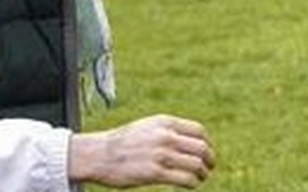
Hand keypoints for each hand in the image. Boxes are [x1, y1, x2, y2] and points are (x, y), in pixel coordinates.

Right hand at [69, 115, 214, 188]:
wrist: (98, 154)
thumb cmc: (122, 143)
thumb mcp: (148, 127)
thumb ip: (168, 131)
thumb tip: (189, 141)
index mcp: (165, 123)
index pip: (199, 131)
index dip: (207, 143)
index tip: (207, 152)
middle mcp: (166, 136)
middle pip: (201, 148)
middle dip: (209, 159)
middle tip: (209, 168)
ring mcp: (161, 154)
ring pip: (196, 164)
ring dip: (203, 173)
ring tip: (201, 178)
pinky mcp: (155, 173)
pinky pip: (185, 178)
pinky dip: (193, 183)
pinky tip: (191, 185)